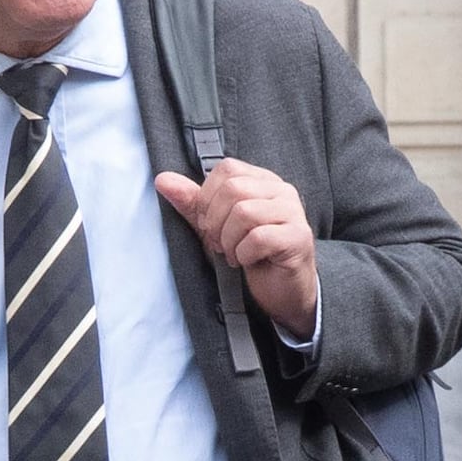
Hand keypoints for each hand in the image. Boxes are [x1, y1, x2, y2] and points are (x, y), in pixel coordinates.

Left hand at [153, 157, 319, 336]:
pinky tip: (246, 261)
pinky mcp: (298, 237)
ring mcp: (293, 212)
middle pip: (234, 189)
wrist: (282, 291)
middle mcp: (281, 191)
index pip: (227, 169)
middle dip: (215, 222)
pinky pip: (259, 237)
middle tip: (217, 244)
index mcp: (262, 181)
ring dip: (228, 240)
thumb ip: (192, 204)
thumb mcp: (215, 228)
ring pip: (245, 212)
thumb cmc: (251, 255)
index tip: (206, 223)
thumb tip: (163, 179)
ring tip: (233, 253)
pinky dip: (243, 254)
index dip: (207, 197)